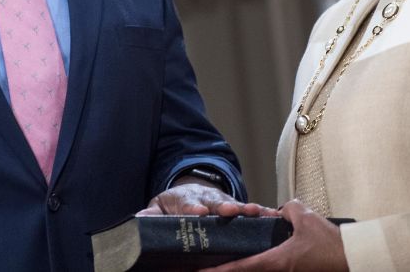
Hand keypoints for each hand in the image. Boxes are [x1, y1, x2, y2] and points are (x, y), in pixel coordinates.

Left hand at [139, 182, 276, 217]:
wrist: (190, 190)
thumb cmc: (174, 203)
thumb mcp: (158, 206)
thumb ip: (150, 214)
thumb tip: (137, 218)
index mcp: (187, 200)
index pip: (189, 205)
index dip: (193, 209)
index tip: (198, 213)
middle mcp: (208, 200)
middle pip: (216, 204)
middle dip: (224, 207)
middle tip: (229, 211)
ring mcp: (224, 203)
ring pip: (236, 206)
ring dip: (245, 209)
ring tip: (255, 212)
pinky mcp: (237, 209)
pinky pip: (250, 212)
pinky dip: (261, 213)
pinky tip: (272, 216)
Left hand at [203, 200, 347, 270]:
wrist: (353, 259)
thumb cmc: (331, 242)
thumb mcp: (305, 216)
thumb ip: (286, 209)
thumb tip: (278, 211)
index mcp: (276, 261)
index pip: (240, 267)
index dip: (218, 271)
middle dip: (225, 271)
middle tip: (204, 268)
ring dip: (242, 267)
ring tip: (224, 263)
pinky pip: (270, 270)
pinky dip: (257, 265)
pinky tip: (251, 258)